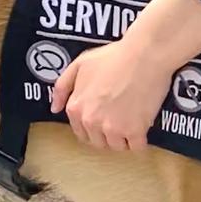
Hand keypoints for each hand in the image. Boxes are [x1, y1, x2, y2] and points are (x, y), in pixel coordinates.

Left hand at [50, 40, 171, 150]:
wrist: (145, 54)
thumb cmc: (114, 56)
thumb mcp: (80, 64)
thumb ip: (63, 87)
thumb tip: (55, 108)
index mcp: (76, 107)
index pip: (82, 132)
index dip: (95, 125)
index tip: (106, 116)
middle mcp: (91, 121)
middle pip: (99, 142)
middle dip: (109, 133)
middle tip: (121, 117)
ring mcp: (113, 128)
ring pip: (118, 146)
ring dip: (125, 137)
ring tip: (133, 119)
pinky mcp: (135, 131)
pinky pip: (137, 147)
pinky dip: (141, 140)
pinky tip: (144, 126)